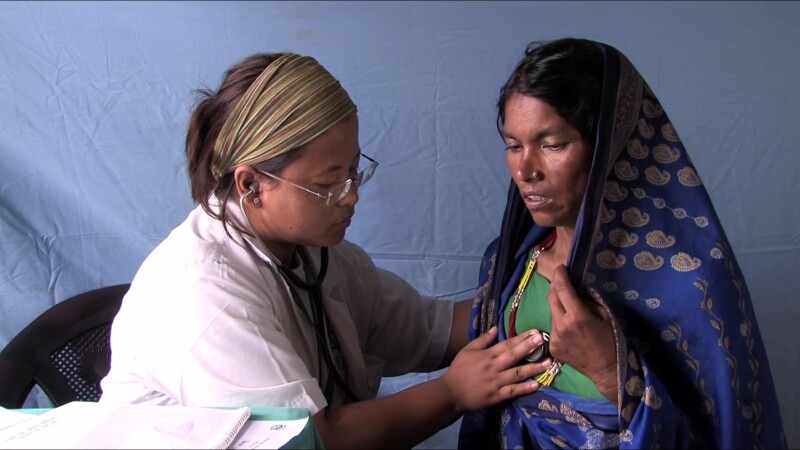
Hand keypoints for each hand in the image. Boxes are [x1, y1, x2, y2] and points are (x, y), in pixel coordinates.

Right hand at [440, 326, 550, 411]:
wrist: (451, 393)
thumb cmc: (459, 370)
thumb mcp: (467, 350)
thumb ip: (483, 340)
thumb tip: (496, 328)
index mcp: (487, 355)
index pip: (507, 344)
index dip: (522, 338)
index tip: (535, 332)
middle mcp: (494, 367)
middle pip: (514, 356)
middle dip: (530, 347)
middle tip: (543, 340)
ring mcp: (496, 382)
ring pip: (518, 373)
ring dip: (533, 368)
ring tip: (548, 362)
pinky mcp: (497, 396)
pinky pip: (513, 391)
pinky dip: (525, 388)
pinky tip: (537, 384)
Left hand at [547, 264, 617, 403]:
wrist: (606, 370)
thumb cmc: (610, 340)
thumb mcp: (604, 315)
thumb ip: (587, 300)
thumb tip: (575, 289)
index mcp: (577, 316)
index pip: (562, 288)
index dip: (560, 275)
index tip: (561, 267)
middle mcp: (562, 325)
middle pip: (551, 297)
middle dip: (556, 287)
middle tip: (563, 282)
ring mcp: (554, 337)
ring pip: (552, 312)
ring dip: (559, 306)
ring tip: (570, 308)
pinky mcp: (552, 346)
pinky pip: (553, 326)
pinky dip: (559, 322)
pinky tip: (570, 327)